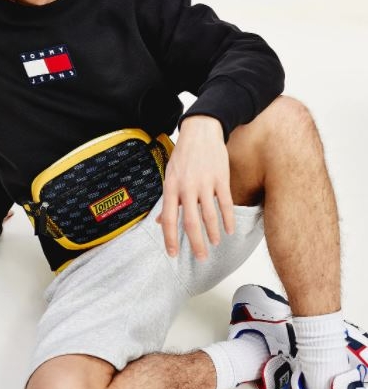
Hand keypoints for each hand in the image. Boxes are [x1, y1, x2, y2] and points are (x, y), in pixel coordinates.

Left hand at [156, 115, 234, 259]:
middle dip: (195, 243)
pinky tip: (229, 230)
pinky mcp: (220, 178)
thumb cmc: (183, 154)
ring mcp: (204, 182)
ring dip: (212, 233)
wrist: (200, 130)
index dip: (170, 239)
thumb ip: (167, 199)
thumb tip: (159, 222)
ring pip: (209, 215)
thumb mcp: (169, 174)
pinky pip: (225, 203)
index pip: (168, 218)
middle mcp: (186, 187)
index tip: (173, 254)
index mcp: (171, 186)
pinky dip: (228, 219)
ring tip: (214, 244)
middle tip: (200, 258)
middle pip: (190, 222)